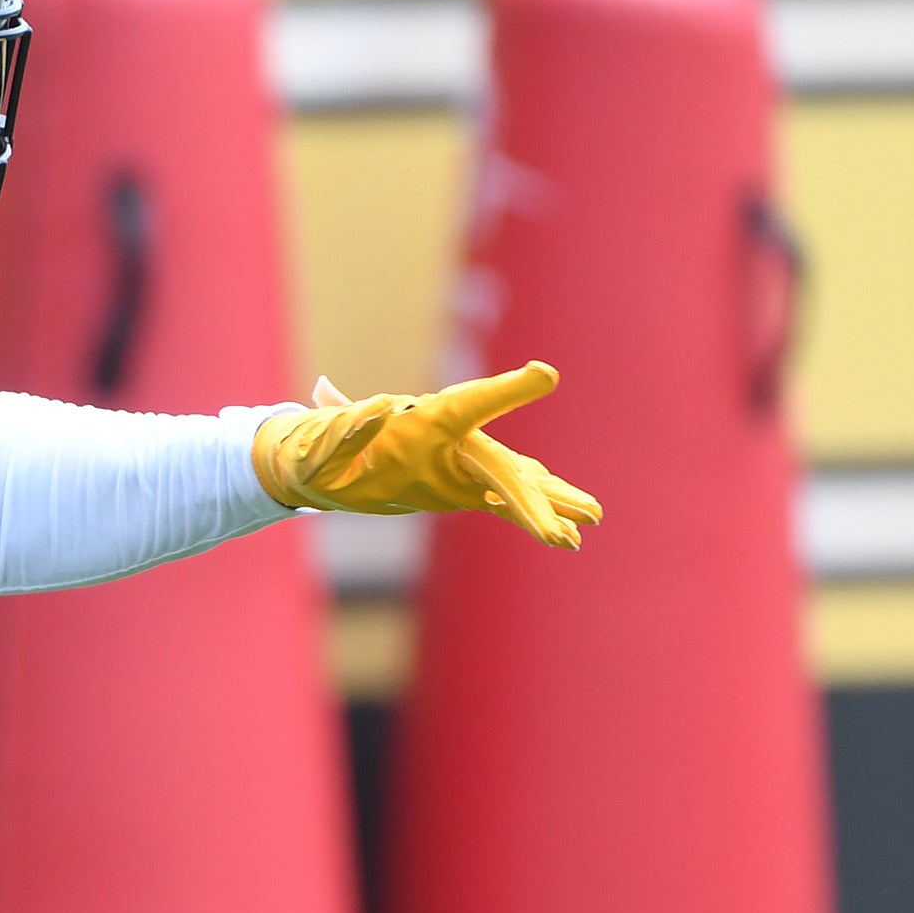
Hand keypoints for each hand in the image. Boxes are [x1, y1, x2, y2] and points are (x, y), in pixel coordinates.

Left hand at [252, 360, 602, 548]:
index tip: (545, 375)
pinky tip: (567, 537)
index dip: (507, 390)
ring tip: (591, 519)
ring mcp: (466, 465)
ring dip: (554, 503)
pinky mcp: (465, 488)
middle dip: (536, 497)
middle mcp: (456, 440)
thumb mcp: (323, 447)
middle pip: (505, 467)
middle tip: (568, 520)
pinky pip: (507, 503)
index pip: (472, 402)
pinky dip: (535, 517)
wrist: (325, 464)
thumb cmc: (323, 452)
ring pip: (519, 484)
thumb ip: (339, 425)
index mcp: (428, 420)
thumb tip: (348, 397)